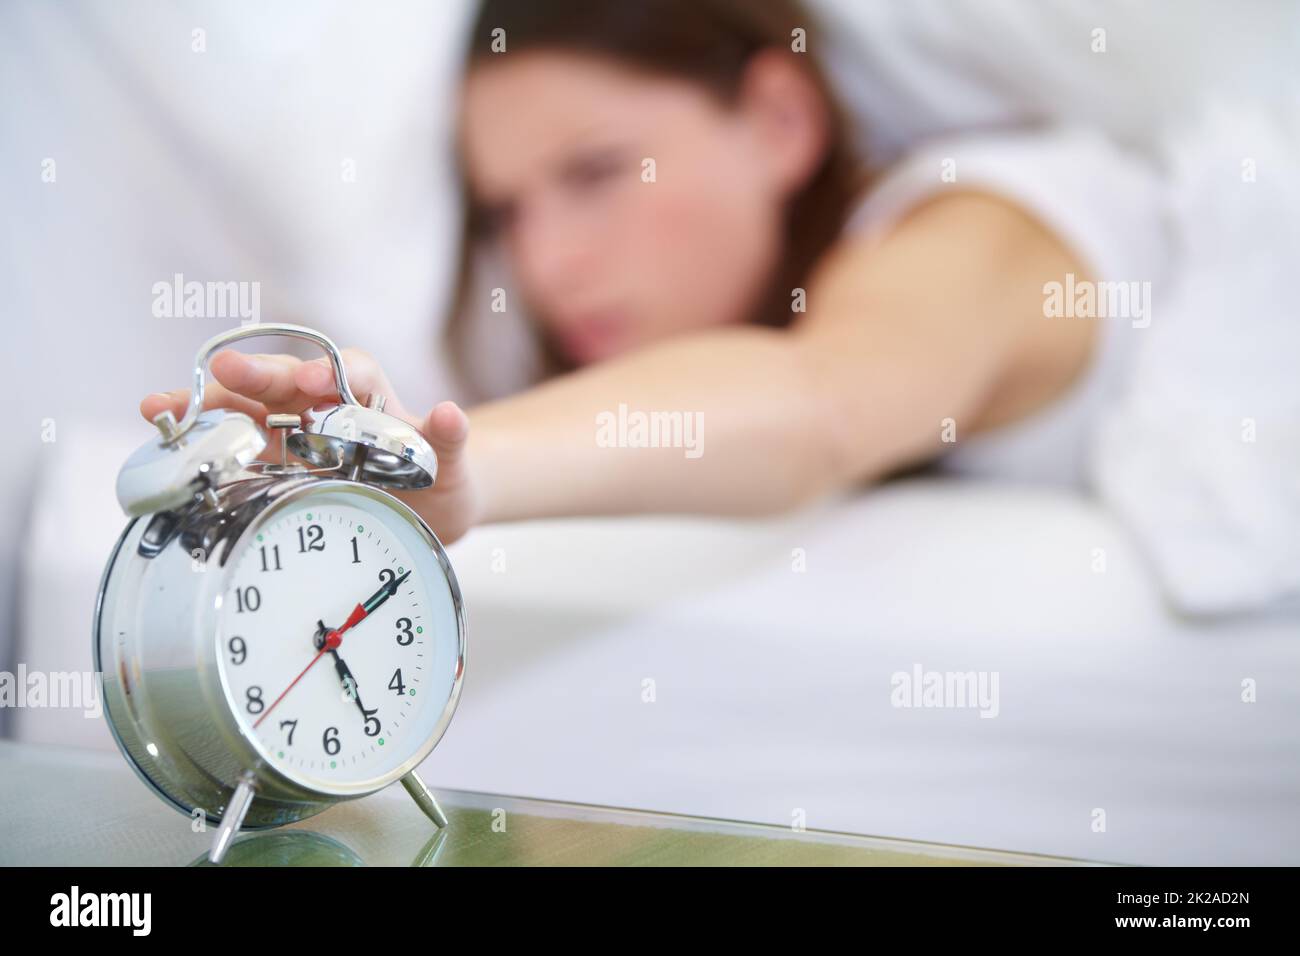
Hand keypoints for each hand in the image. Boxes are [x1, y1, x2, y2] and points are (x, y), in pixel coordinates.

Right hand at [140, 347, 482, 543]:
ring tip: (159, 405)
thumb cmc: (441, 475)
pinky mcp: (273, 466)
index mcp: (370, 394)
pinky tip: (163, 441)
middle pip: (286, 382)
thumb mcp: (452, 463)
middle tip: (223, 370)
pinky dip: (200, 444)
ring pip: (247, 410)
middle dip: (255, 374)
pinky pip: (234, 449)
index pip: (349, 371)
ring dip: (207, 406)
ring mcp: (294, 434)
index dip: (329, 373)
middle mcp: (324, 405)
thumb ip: (451, 441)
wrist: (430, 507)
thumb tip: (450, 413)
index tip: (312, 382)